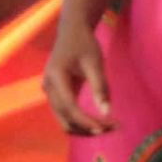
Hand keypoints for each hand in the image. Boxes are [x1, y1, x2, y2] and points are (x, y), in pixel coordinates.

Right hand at [41, 19, 115, 135]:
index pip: (69, 106)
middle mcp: (48, 89)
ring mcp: (50, 94)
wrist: (71, 32)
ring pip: (64, 121)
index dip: (85, 120)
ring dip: (85, 128)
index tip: (104, 127)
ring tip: (109, 127)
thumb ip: (100, 87)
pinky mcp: (56, 96)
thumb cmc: (84, 44)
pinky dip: (81, 122)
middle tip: (113, 128)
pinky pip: (67, 115)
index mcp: (55, 77)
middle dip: (87, 128)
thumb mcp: (95, 62)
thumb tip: (107, 112)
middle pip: (65, 118)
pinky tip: (99, 122)